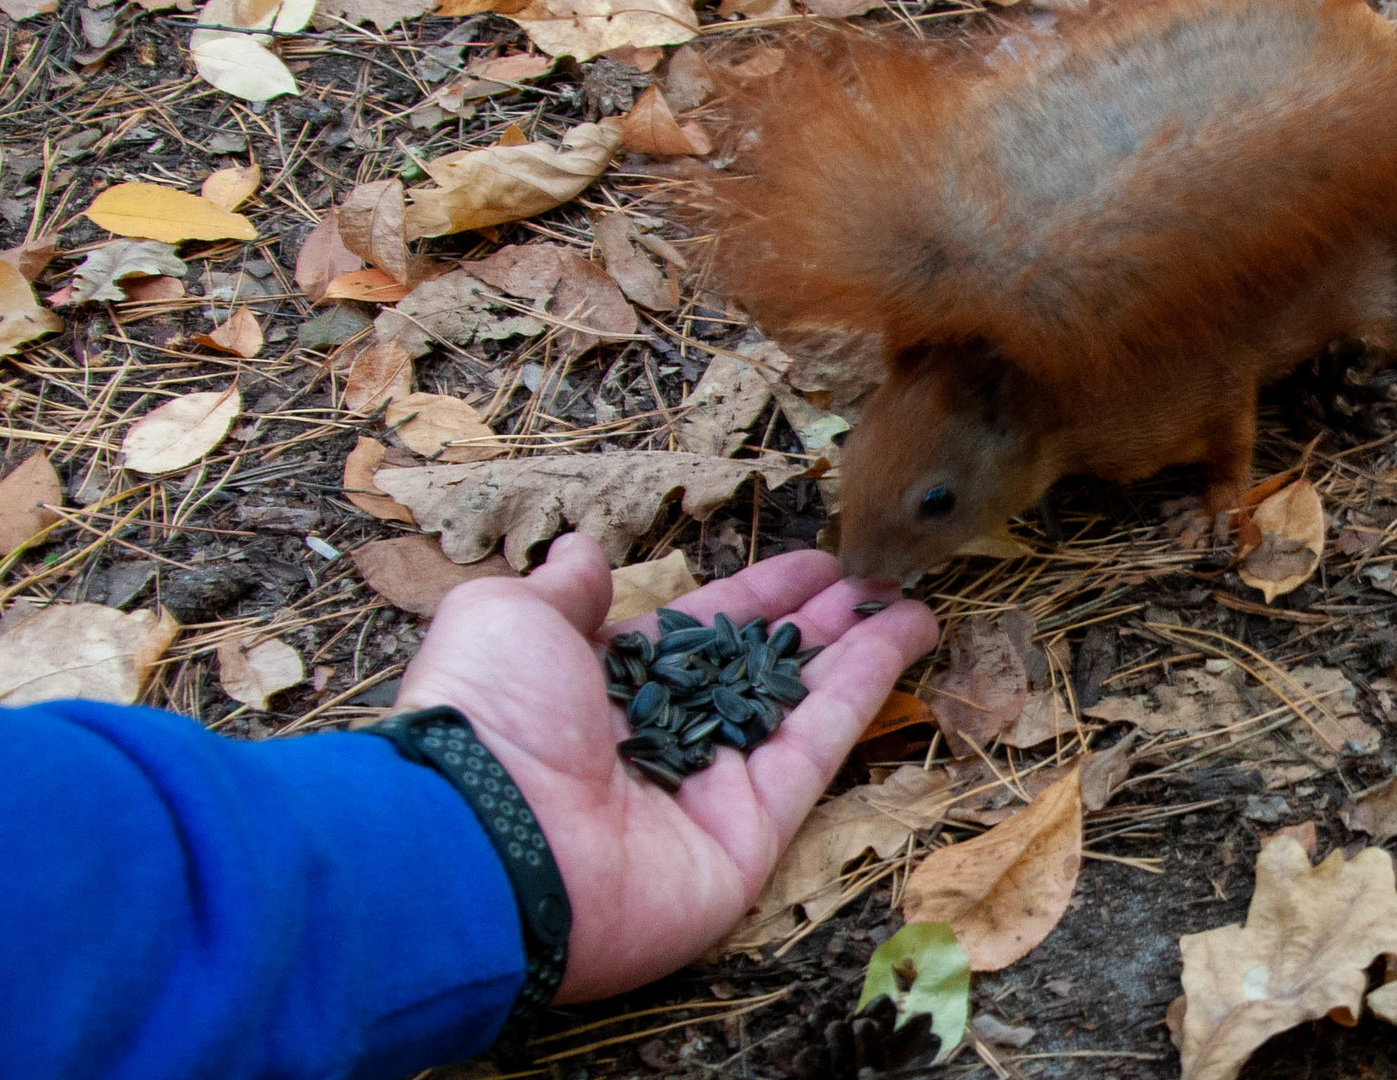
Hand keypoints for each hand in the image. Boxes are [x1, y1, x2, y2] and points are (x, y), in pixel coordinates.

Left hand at [396, 534, 938, 1002]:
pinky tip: (901, 641)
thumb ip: (560, 591)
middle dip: (819, 624)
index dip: (759, 596)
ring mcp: (709, 790)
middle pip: (760, 670)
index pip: (701, 630)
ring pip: (799, 707)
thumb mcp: (508, 620)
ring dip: (858, 652)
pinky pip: (815, 752)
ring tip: (911, 602)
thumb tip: (581, 555)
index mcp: (605, 685)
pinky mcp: (750, 835)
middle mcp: (663, 737)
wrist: (486, 842)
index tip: (814, 565)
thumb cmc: (489, 717)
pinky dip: (863, 694)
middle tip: (876, 579)